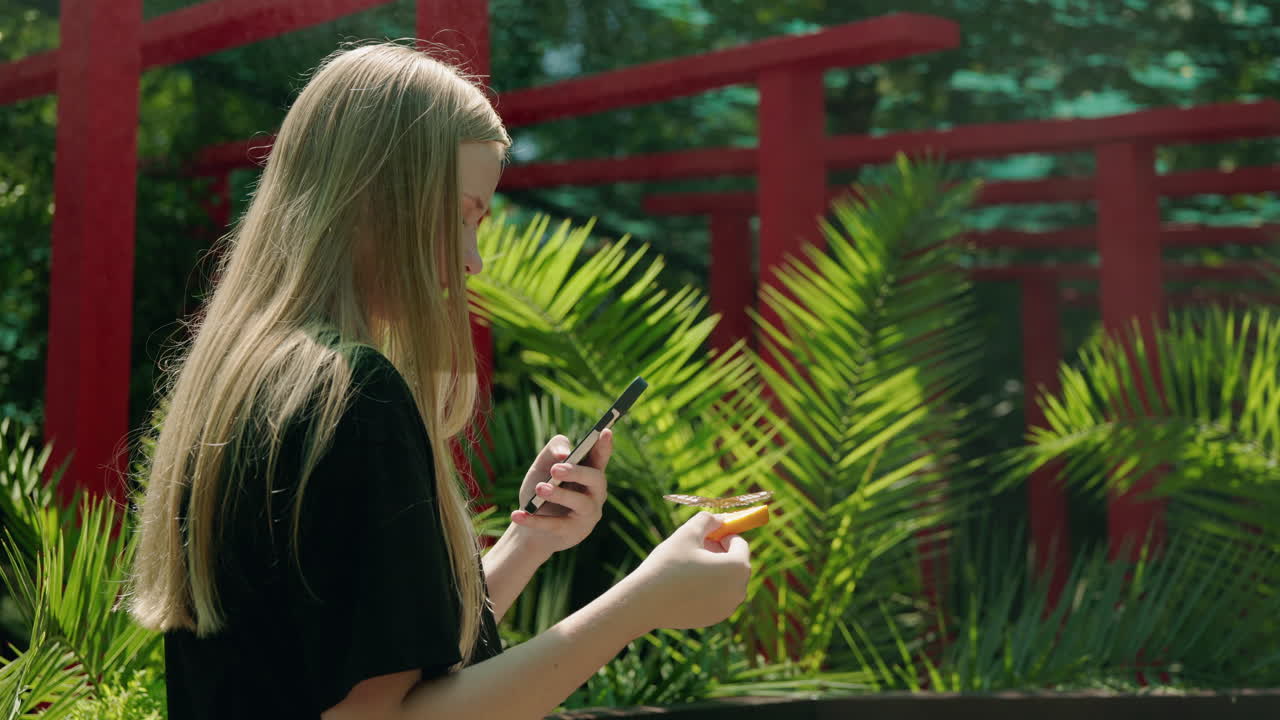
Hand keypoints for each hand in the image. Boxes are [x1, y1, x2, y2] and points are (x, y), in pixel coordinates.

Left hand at [508, 429, 612, 554]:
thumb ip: (552, 451)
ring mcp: (588, 515)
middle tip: (556, 469)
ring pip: (580, 503)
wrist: (530, 529)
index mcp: (590, 472)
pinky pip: (555, 525)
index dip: (604, 445)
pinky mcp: (573, 533)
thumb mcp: (542, 466)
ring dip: (560, 494)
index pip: (600, 457)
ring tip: (539, 488)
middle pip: (595, 478)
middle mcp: (595, 493)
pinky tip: (517, 514)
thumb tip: (563, 454)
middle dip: (577, 472)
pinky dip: (535, 520)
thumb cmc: (541, 490)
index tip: (604, 431)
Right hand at [626, 512, 751, 630]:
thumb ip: (707, 520)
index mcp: (737, 567)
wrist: (646, 603)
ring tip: (690, 565)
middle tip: (697, 548)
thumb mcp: (687, 533)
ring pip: (727, 580)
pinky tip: (686, 584)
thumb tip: (719, 519)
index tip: (706, 535)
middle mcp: (739, 590)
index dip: (723, 535)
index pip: (740, 544)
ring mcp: (728, 607)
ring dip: (715, 570)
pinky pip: (718, 596)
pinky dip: (708, 588)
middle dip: (721, 552)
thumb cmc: (668, 565)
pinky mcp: (715, 618)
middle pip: (736, 563)